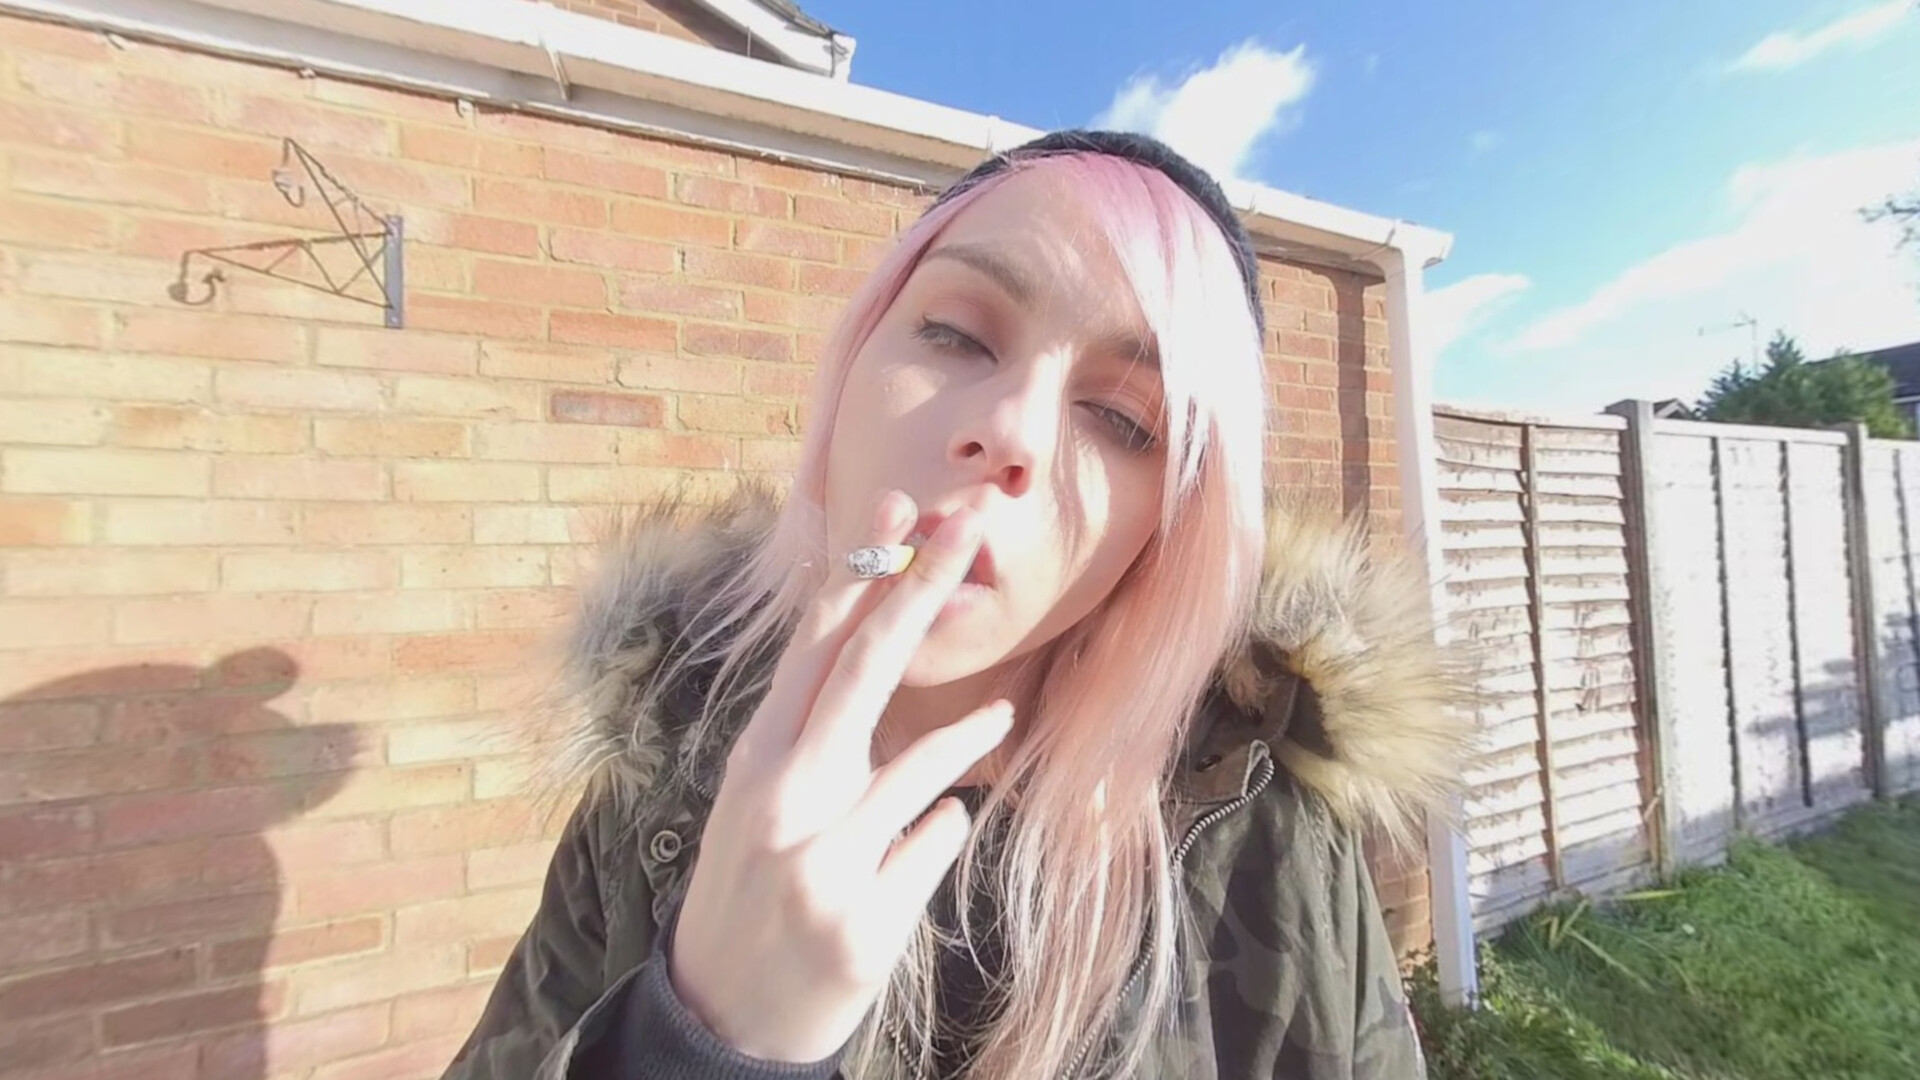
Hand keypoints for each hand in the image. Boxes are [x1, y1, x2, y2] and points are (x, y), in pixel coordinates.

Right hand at [667, 492, 1011, 1062]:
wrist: (723, 1015)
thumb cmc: (752, 888)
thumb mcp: (763, 803)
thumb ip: (814, 738)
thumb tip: (870, 649)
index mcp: (756, 761)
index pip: (815, 649)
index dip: (861, 573)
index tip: (900, 508)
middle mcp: (782, 801)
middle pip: (865, 669)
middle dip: (922, 586)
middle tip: (972, 525)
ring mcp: (821, 863)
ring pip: (919, 767)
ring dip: (967, 735)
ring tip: (1001, 715)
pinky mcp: (862, 923)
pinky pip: (932, 844)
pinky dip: (937, 833)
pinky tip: (920, 845)